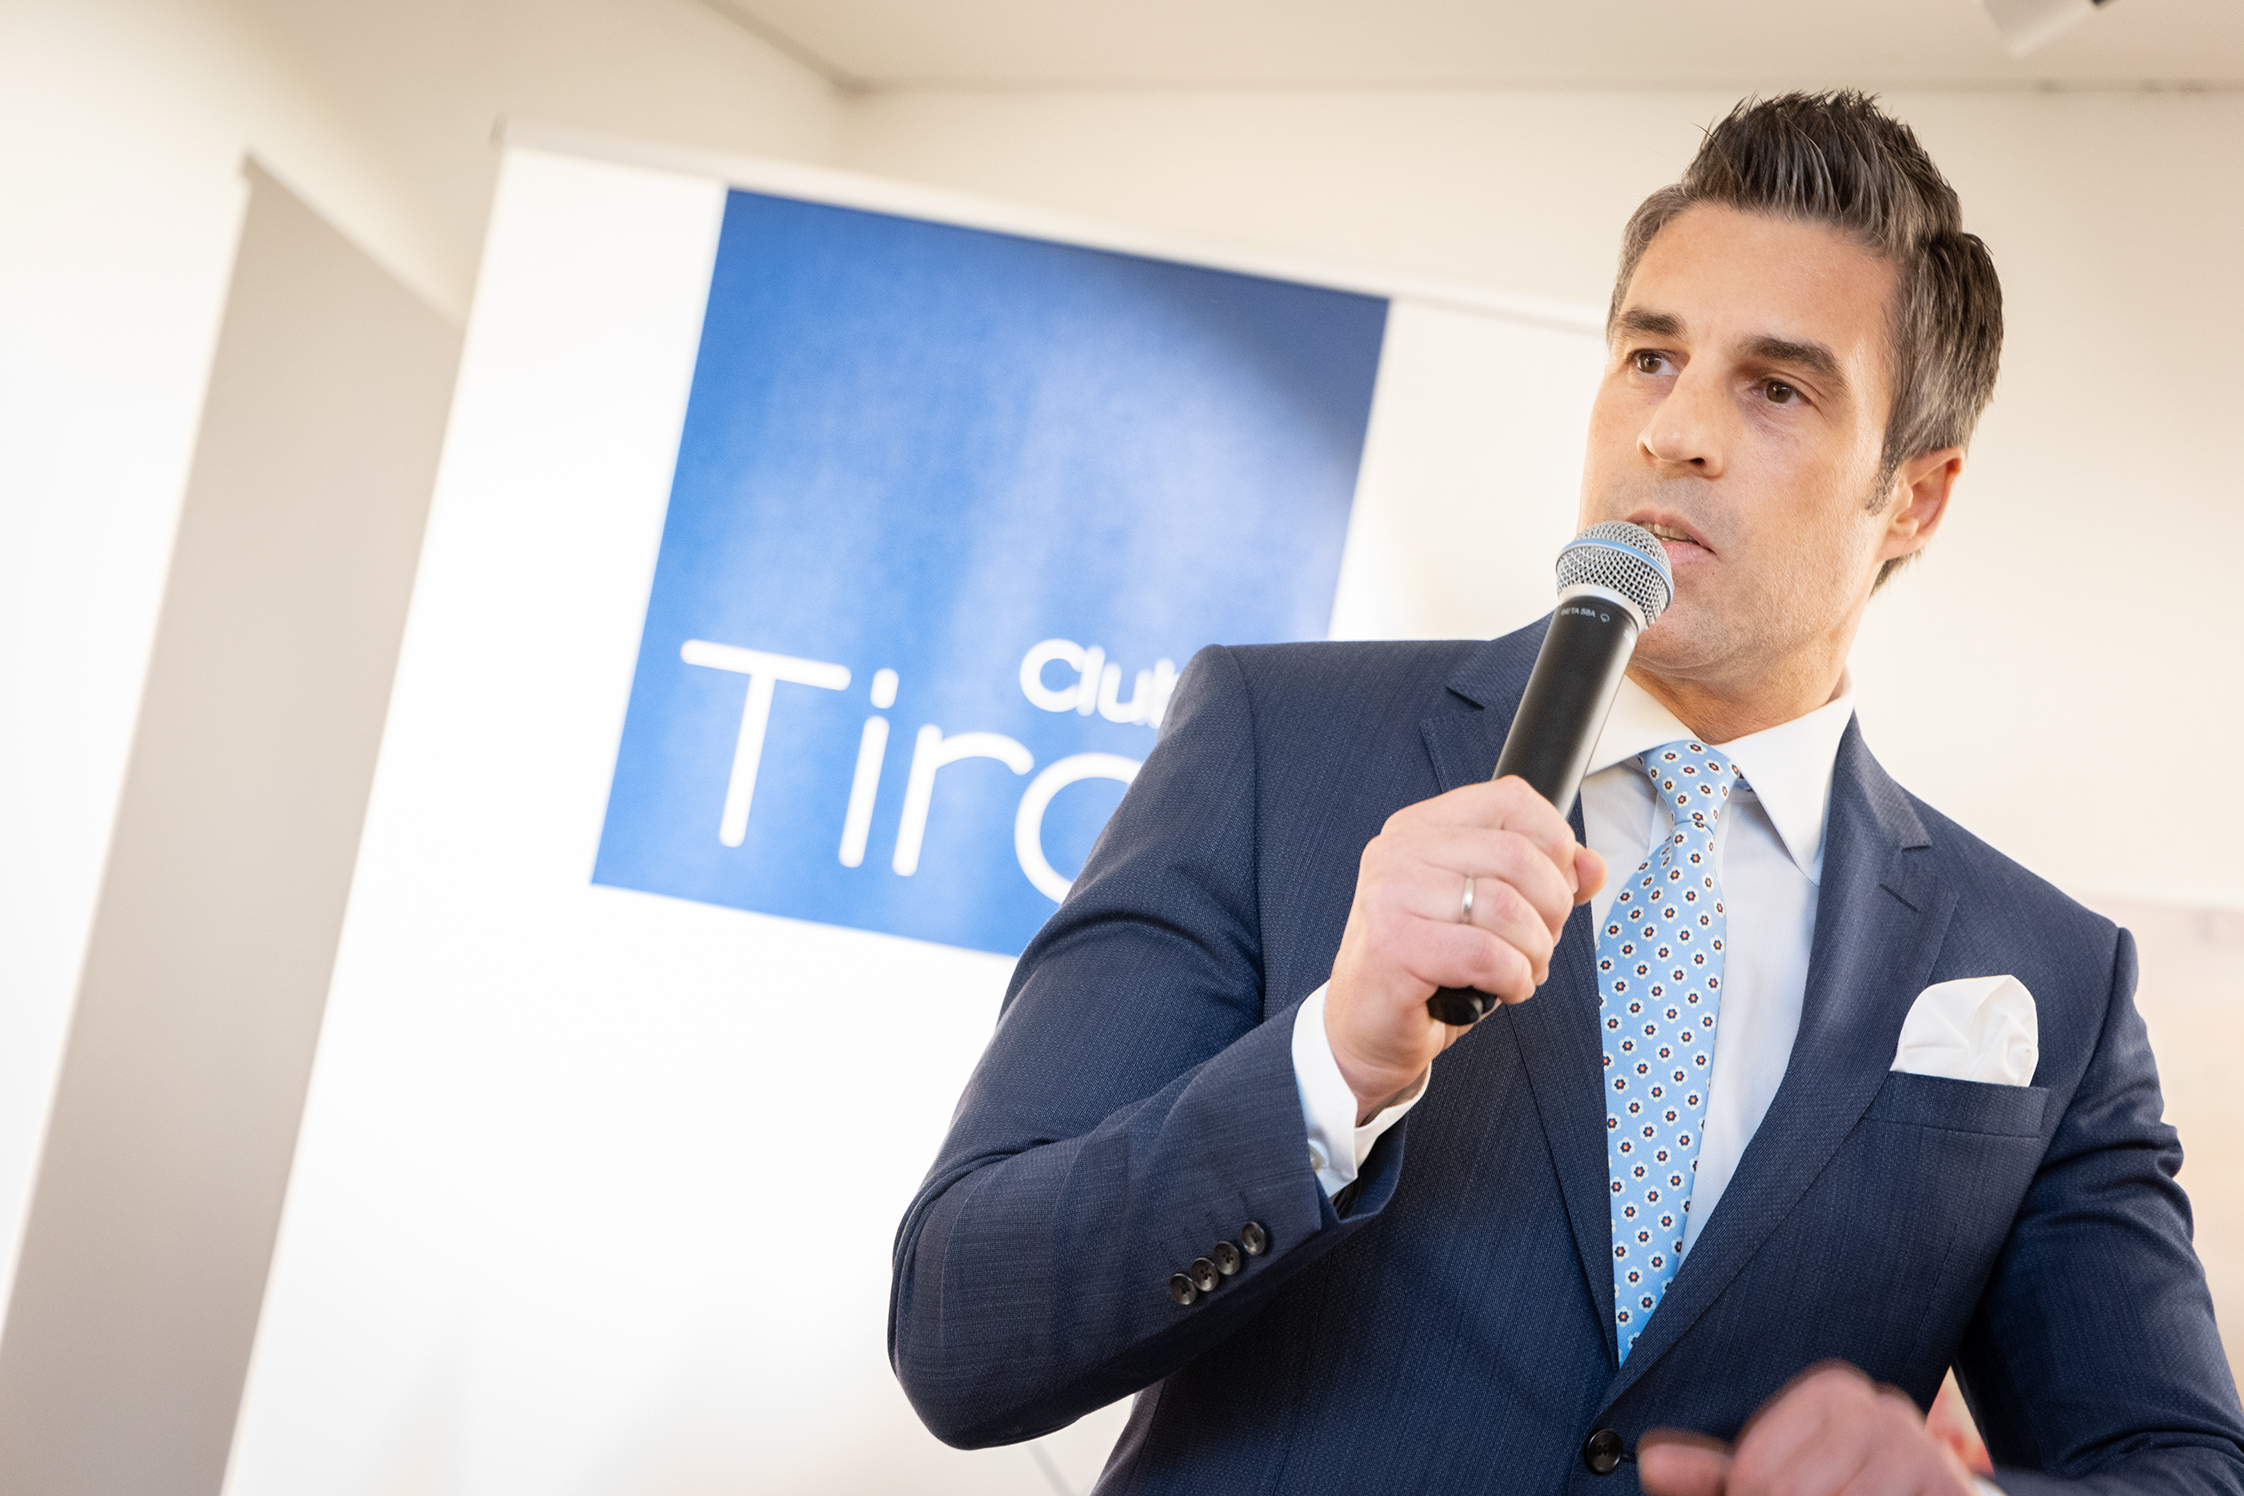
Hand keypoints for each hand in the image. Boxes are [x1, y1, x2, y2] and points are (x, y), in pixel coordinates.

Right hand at [1325, 776, 1604, 1120]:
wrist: (1366, 1028)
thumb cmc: (1429, 968)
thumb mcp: (1491, 913)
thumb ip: (1543, 880)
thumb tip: (1592, 865)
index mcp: (1421, 827)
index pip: (1512, 800)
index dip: (1556, 845)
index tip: (1554, 888)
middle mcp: (1399, 850)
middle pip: (1519, 855)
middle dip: (1552, 910)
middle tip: (1538, 944)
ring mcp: (1390, 895)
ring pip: (1508, 907)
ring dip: (1534, 952)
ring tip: (1519, 970)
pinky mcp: (1393, 946)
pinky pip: (1488, 955)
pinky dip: (1512, 979)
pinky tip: (1500, 988)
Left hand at [1639, 1363, 1981, 1495]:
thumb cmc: (1843, 1492)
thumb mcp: (1775, 1478)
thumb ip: (1714, 1473)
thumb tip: (1651, 1462)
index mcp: (1833, 1392)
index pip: (1753, 1474)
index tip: (1768, 1492)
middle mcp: (1883, 1410)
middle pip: (1789, 1494)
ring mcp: (1926, 1453)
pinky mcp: (1952, 1489)